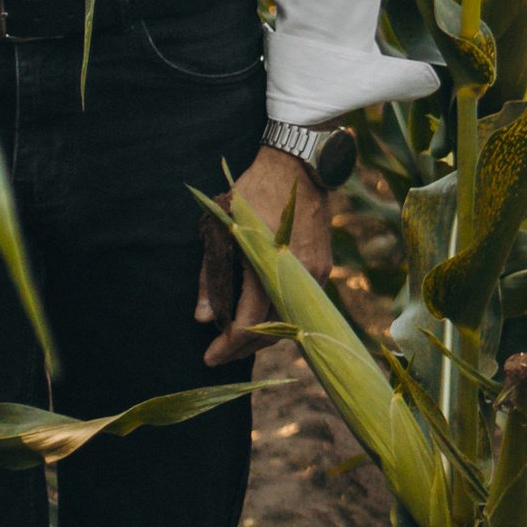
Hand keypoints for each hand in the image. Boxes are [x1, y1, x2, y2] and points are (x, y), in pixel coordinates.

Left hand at [198, 145, 330, 367]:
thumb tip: (203, 319)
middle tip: (220, 354)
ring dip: (264, 335)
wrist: (299, 167)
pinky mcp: (323, 269)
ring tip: (238, 340)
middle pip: (271, 331)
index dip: (227, 346)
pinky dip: (281, 316)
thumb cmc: (253, 194)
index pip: (248, 324)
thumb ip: (211, 277)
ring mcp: (314, 274)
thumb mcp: (221, 230)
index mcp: (264, 265)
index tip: (208, 359)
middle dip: (244, 348)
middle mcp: (294, 276)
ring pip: (289, 321)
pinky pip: (301, 304)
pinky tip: (263, 317)